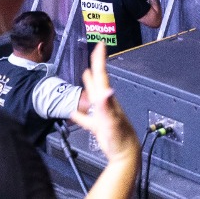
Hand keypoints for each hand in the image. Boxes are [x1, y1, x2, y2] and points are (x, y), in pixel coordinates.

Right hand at [73, 43, 140, 163]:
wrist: (125, 154)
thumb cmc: (120, 139)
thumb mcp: (112, 122)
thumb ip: (107, 108)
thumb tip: (106, 91)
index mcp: (107, 100)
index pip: (102, 76)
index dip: (100, 60)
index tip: (100, 45)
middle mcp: (105, 104)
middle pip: (98, 81)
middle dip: (96, 66)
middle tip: (96, 52)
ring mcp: (102, 114)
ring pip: (93, 96)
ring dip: (89, 85)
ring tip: (86, 73)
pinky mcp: (99, 126)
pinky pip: (87, 118)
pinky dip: (80, 113)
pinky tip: (74, 111)